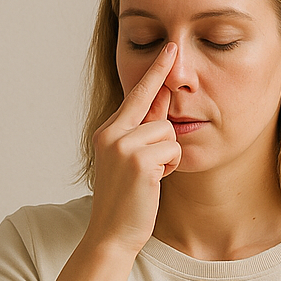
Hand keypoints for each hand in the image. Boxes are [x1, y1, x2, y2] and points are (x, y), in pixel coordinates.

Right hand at [88, 41, 181, 255]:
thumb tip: (165, 103)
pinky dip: (170, 168)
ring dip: (168, 158)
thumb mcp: (131, 162)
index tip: (170, 47)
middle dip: (166, 135)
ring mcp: (124, 145)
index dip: (156, 71)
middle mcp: (112, 133)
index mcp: (108, 131)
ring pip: (169, 133)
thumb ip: (144, 132)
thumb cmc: (125, 201)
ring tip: (151, 179)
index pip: (136, 94)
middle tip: (154, 152)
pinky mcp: (139, 160)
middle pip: (159, 115)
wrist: (111, 234)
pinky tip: (153, 184)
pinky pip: (173, 150)